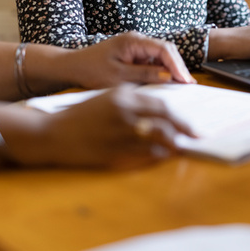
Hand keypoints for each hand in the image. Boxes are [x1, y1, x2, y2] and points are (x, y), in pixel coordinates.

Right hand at [42, 84, 194, 168]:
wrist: (53, 133)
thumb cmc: (80, 116)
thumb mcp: (106, 98)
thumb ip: (131, 102)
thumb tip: (158, 112)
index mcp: (123, 94)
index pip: (161, 104)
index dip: (179, 115)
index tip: (190, 123)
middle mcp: (124, 111)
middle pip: (165, 120)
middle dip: (184, 129)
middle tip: (196, 137)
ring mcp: (119, 132)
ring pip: (158, 137)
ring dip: (174, 144)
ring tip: (182, 148)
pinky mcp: (113, 152)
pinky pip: (145, 154)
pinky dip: (158, 155)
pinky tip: (162, 156)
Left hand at [70, 32, 195, 87]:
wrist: (73, 66)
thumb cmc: (91, 70)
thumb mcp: (118, 77)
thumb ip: (144, 75)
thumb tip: (168, 77)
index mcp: (133, 41)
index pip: (163, 49)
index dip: (176, 65)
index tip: (185, 80)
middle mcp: (137, 40)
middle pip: (165, 50)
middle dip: (178, 66)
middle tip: (189, 84)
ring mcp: (136, 46)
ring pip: (161, 55)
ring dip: (171, 69)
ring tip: (182, 85)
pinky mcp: (134, 54)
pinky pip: (152, 60)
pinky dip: (161, 70)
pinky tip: (167, 82)